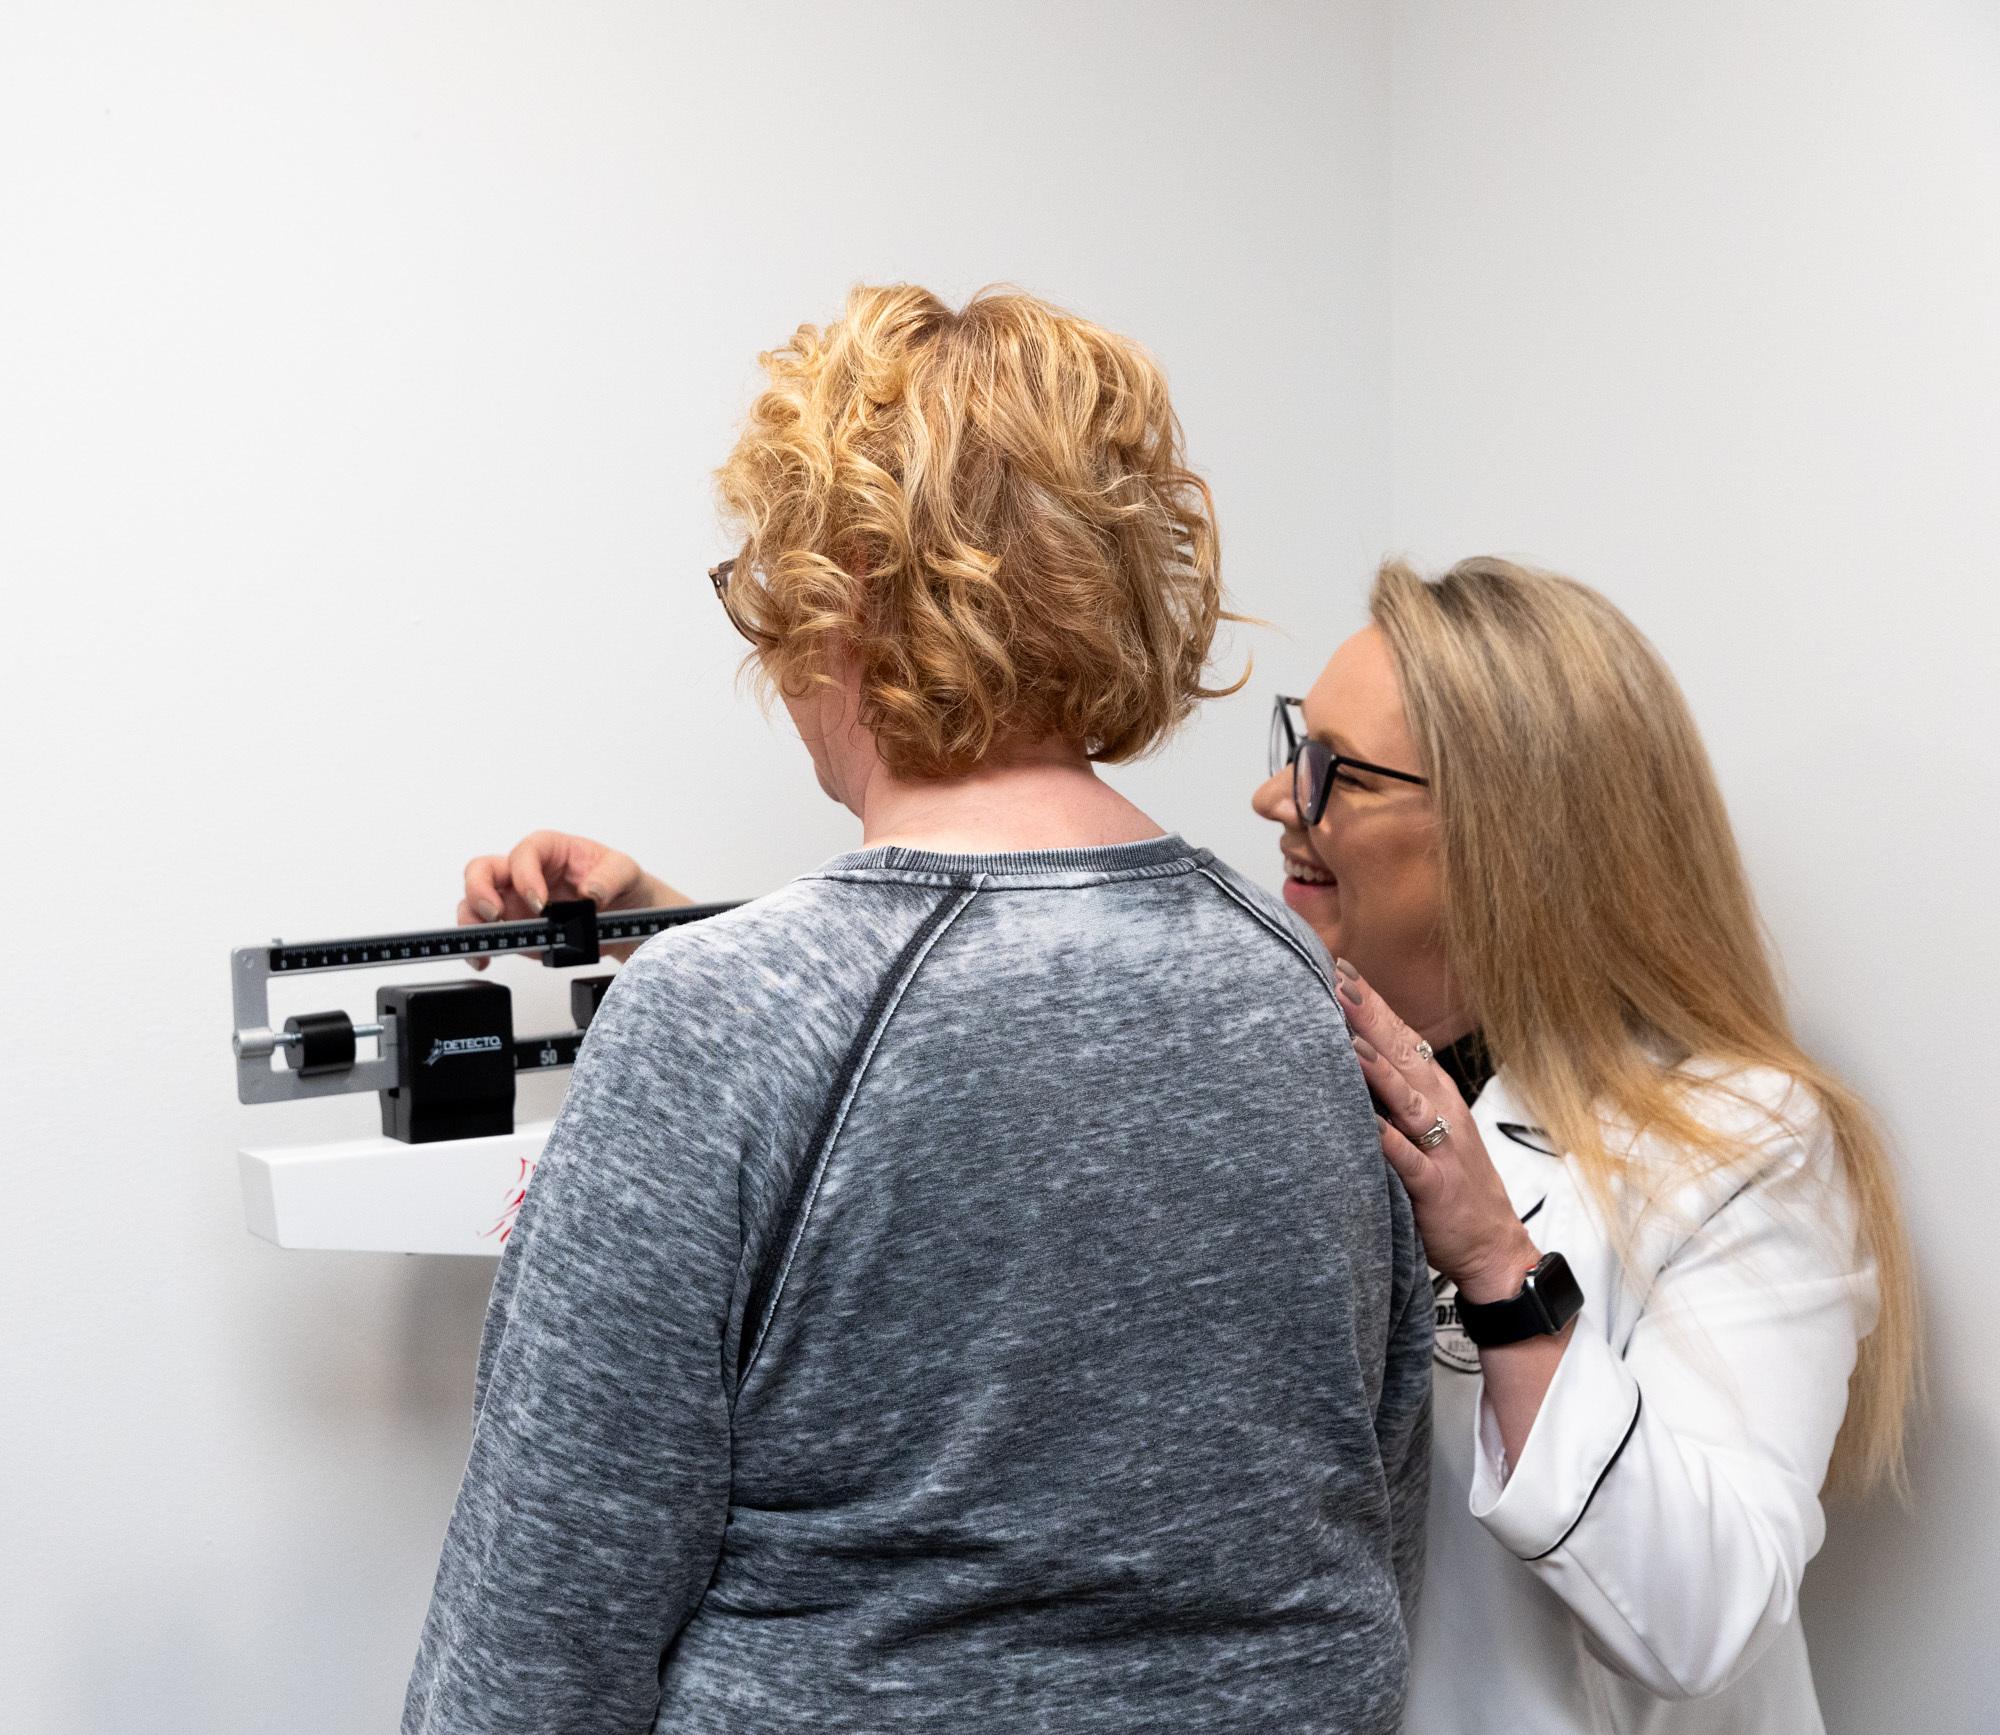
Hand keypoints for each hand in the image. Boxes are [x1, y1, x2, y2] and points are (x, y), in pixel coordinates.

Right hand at [458, 831, 689, 968]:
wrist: (626, 913)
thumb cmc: (618, 882)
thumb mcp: (625, 871)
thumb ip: (610, 877)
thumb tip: (593, 890)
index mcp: (549, 850)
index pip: (524, 853)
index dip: (525, 875)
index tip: (539, 901)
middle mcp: (525, 873)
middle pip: (483, 870)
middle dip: (481, 890)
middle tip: (496, 913)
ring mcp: (515, 901)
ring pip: (474, 902)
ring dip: (473, 920)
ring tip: (490, 941)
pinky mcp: (516, 928)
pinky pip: (486, 934)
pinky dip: (479, 948)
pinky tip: (484, 959)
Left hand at [1332, 959, 1537, 1301]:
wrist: (1493, 1246)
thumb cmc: (1452, 1180)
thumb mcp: (1426, 1125)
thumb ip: (1394, 1090)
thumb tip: (1348, 1049)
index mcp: (1436, 1092)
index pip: (1402, 1037)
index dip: (1373, 1002)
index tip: (1340, 967)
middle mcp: (1441, 1110)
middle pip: (1404, 1054)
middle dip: (1370, 1016)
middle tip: (1337, 979)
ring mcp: (1442, 1147)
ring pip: (1408, 1101)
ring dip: (1380, 1070)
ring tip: (1350, 1040)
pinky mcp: (1437, 1186)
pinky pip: (1410, 1161)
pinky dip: (1390, 1142)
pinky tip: (1368, 1126)